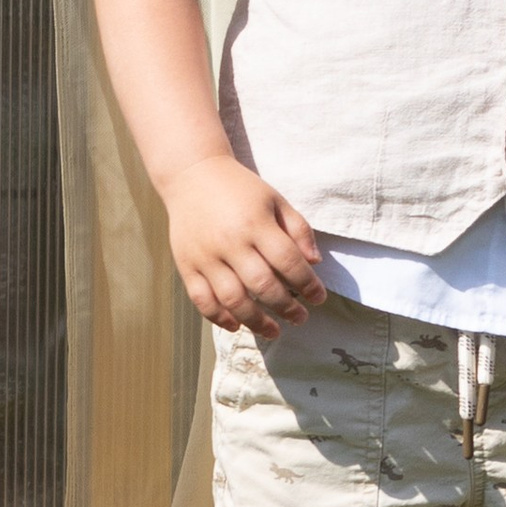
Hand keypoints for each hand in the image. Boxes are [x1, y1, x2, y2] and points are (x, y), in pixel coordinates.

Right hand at [160, 154, 324, 339]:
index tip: (319, 298)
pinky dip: (218, 317)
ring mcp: (205, 257)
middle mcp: (230, 243)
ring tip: (274, 330)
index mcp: (256, 224)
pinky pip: (201, 299)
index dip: (308, 284)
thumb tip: (314, 263)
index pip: (288, 262)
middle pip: (262, 285)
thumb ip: (298, 230)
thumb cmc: (241, 190)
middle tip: (301, 318)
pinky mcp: (186, 265)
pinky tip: (236, 325)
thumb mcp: (276, 200)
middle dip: (286, 307)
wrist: (192, 176)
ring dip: (256, 320)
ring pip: (232, 299)